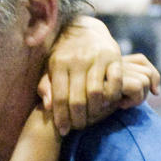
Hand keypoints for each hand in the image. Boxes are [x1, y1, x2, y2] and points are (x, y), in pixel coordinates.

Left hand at [37, 17, 160, 132]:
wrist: (83, 28)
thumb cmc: (63, 56)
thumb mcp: (50, 69)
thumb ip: (46, 87)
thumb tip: (48, 106)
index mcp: (59, 63)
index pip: (59, 97)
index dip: (61, 118)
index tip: (63, 131)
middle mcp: (78, 59)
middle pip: (77, 99)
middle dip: (77, 119)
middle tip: (78, 128)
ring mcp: (96, 57)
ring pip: (95, 93)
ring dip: (94, 112)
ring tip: (92, 119)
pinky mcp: (114, 56)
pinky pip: (115, 82)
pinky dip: (112, 97)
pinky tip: (107, 104)